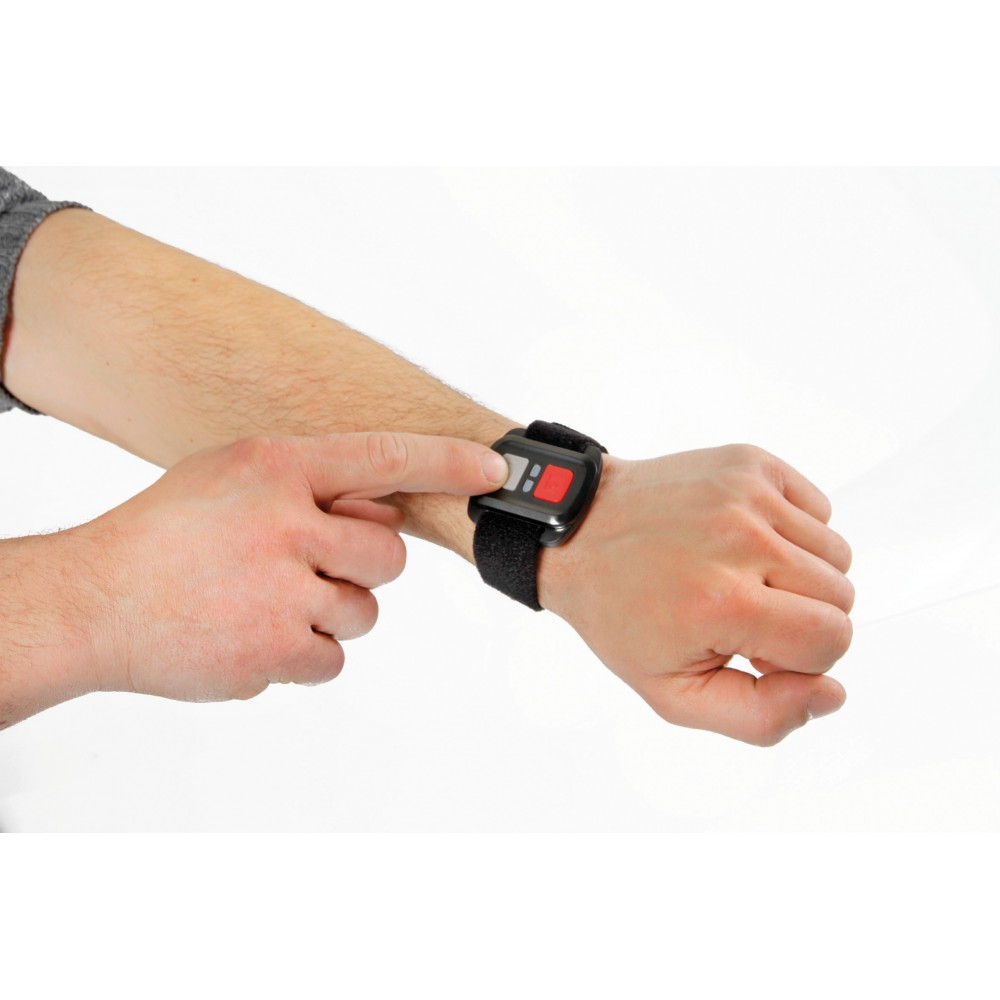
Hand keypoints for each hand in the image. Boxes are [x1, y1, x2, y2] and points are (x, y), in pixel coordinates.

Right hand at [70, 432, 508, 702]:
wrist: (93, 601)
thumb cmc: (166, 535)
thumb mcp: (230, 476)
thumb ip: (306, 482)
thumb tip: (381, 504)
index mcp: (275, 468)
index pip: (383, 456)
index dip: (446, 461)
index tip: (494, 469)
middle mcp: (286, 524)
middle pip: (388, 555)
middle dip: (359, 566)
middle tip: (304, 567)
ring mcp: (282, 592)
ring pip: (364, 613)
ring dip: (326, 614)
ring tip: (261, 602)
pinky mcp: (276, 652)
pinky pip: (332, 659)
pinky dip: (302, 654)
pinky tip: (252, 634)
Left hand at [539, 444, 853, 745]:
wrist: (580, 533)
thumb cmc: (620, 613)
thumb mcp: (672, 693)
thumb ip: (760, 716)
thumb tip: (831, 693)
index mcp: (723, 602)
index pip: (831, 640)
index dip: (799, 658)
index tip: (752, 647)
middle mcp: (741, 539)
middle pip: (842, 596)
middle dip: (802, 618)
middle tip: (743, 614)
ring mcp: (746, 493)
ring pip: (838, 553)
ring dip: (801, 576)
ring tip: (743, 576)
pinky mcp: (750, 461)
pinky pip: (820, 509)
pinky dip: (793, 532)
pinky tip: (744, 542)